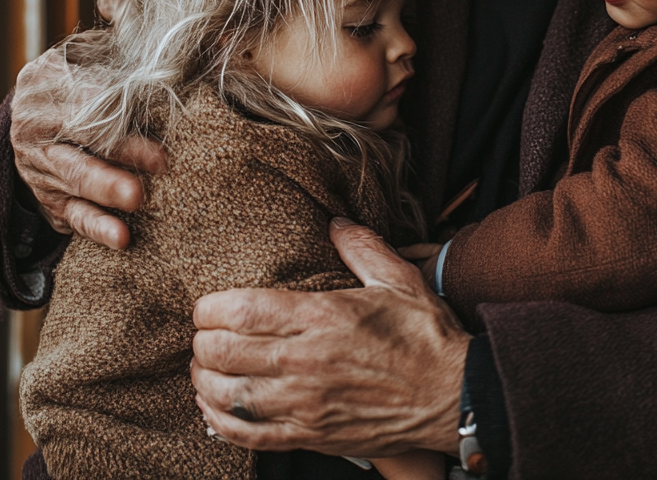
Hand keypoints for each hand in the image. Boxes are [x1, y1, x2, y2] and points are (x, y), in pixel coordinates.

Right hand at [10, 43, 165, 247]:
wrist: (39, 117)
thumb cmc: (84, 77)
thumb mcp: (93, 47)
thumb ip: (114, 22)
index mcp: (46, 82)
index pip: (84, 96)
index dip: (119, 109)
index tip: (154, 114)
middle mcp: (34, 124)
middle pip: (81, 141)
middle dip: (121, 154)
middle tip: (161, 164)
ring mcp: (38, 165)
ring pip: (73, 180)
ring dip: (106, 192)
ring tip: (139, 201)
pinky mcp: (47, 199)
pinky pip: (70, 215)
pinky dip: (96, 228)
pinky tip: (123, 238)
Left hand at [191, 218, 469, 457]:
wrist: (452, 396)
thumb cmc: (426, 336)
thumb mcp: (398, 278)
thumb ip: (360, 246)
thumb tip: (335, 222)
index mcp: (323, 317)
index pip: (244, 310)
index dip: (211, 307)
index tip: (206, 304)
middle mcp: (306, 362)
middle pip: (225, 353)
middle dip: (203, 341)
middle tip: (204, 333)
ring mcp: (305, 404)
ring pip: (228, 396)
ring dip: (205, 380)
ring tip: (204, 367)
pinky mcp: (310, 435)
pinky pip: (249, 436)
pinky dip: (220, 423)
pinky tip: (213, 409)